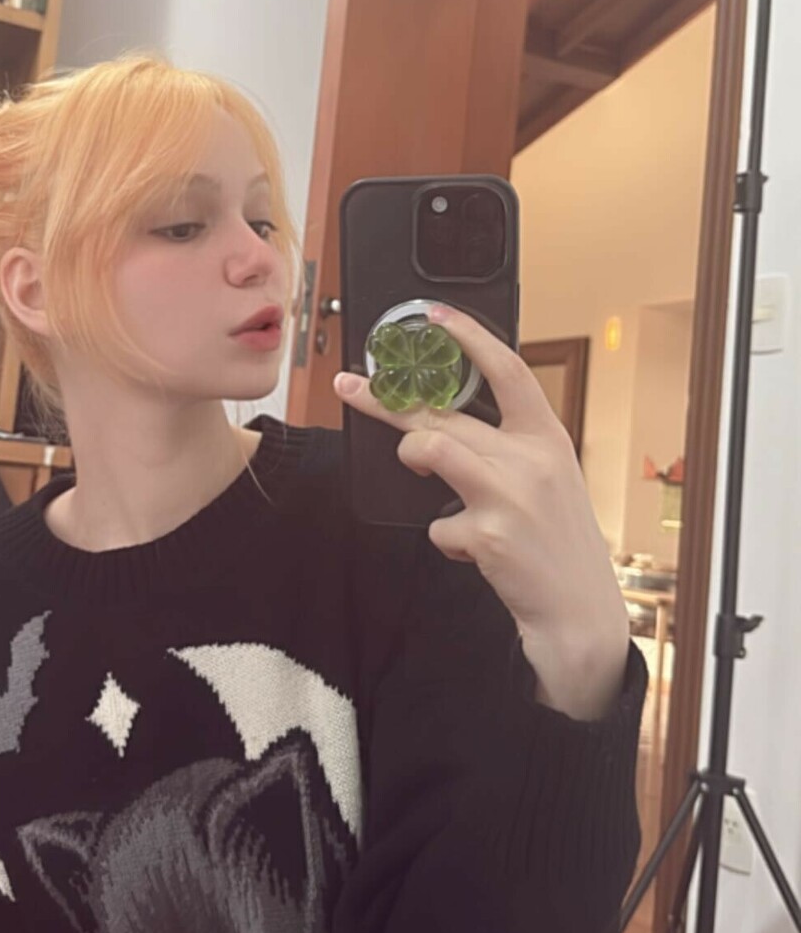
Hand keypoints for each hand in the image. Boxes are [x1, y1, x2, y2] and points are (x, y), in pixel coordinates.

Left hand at [334, 303, 631, 719]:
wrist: (582, 616)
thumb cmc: (556, 544)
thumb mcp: (549, 481)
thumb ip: (508, 448)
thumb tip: (446, 422)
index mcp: (548, 437)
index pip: (508, 369)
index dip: (469, 336)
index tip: (433, 316)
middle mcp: (532, 459)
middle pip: (444, 412)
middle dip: (388, 398)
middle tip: (350, 386)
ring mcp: (511, 496)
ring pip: (430, 449)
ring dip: (412, 459)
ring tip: (423, 474)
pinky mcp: (490, 535)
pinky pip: (437, 523)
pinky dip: (444, 537)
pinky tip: (468, 548)